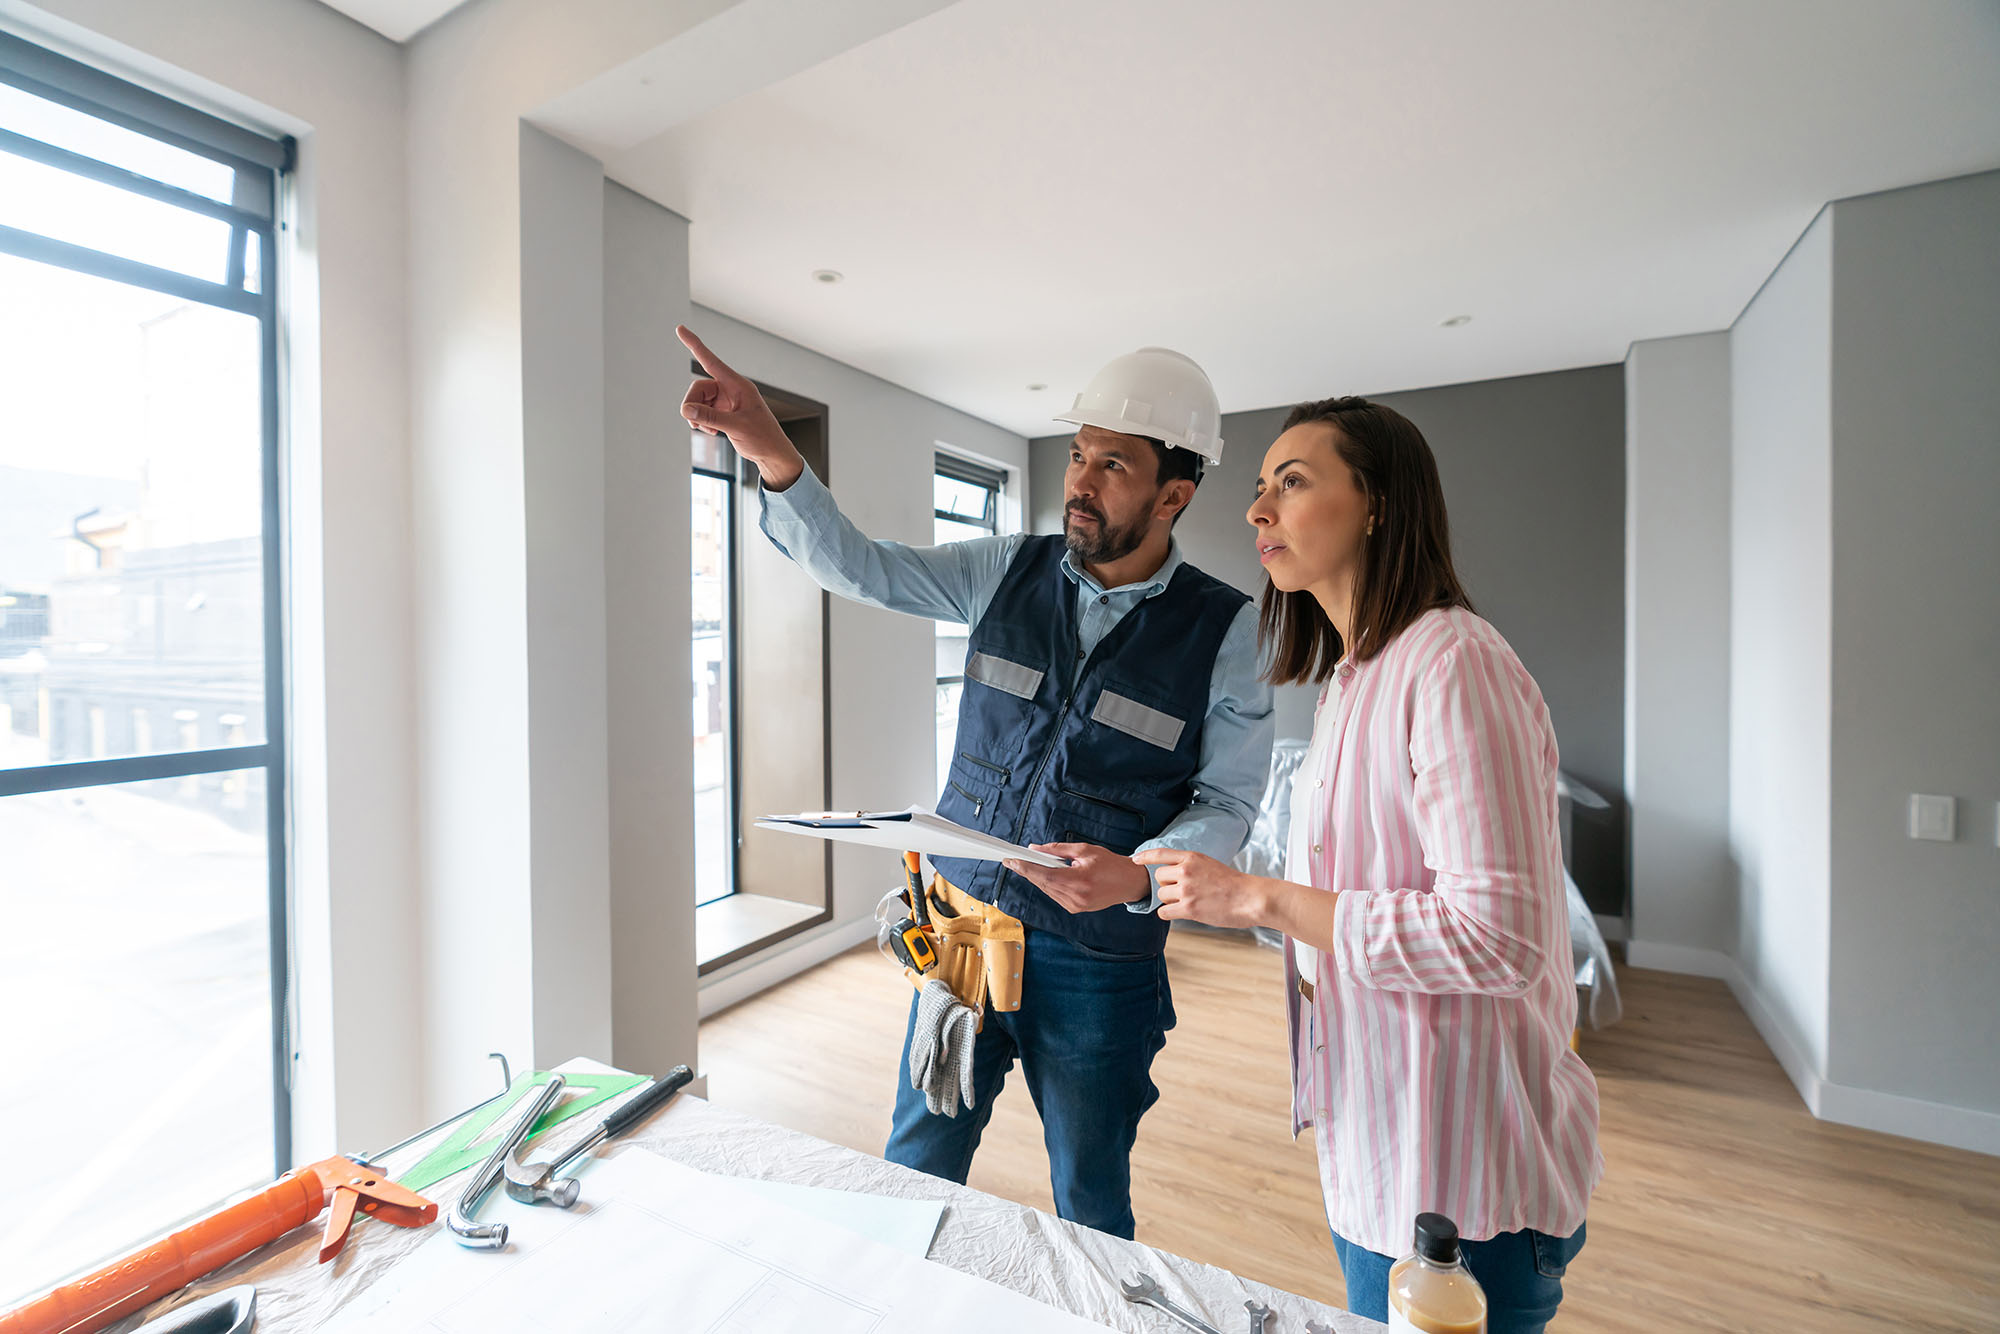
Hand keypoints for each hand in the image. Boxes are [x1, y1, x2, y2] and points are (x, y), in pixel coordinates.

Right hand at [677, 325, 804, 488]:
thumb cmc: (763, 438)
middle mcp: (731, 390)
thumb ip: (710, 417)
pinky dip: (702, 421)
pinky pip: (702, 411)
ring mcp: (726, 401)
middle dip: (693, 405)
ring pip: (698, 401)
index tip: (680, 329)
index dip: (694, 344)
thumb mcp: (737, 427)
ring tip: (708, 430)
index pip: (711, 361)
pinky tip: (712, 431)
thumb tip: (686, 410)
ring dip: (697, 416)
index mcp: (738, 385)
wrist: (772, 454)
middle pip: (698, 388)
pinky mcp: (723, 412)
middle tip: (694, 423)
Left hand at [1002, 842, 1150, 913]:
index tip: (1011, 861)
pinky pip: (1055, 896)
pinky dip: (1047, 885)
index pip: (1045, 875)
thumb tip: (1035, 849)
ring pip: (1047, 891)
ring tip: (1024, 865)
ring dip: (1036, 878)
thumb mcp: (1085, 850)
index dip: (1026, 868)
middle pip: (1043, 884)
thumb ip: (1057, 850)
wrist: (1130, 883)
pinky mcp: (1076, 909)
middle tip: (1011, 860)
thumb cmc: (1111, 864)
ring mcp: (1076, 906)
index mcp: (1079, 881)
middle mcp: (1076, 898)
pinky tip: (1042, 875)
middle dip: (1026, 871)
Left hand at [1133, 848, 1271, 928]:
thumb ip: (1192, 868)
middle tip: (1181, 893)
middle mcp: (1186, 871)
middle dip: (1165, 887)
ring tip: (1188, 903)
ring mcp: (1186, 889)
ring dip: (1169, 901)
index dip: (1145, 857)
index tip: (1135, 859)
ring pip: (1161, 895)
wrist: (1251, 898)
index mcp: (1192, 858)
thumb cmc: (1235, 885)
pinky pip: (1164, 912)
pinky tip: (1182, 913)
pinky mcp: (1189, 908)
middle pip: (1158, 878)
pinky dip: (1169, 914)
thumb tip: (1175, 876)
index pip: (1161, 854)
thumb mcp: (1211, 865)